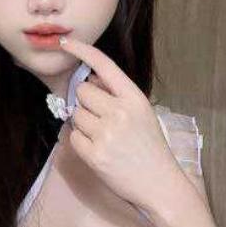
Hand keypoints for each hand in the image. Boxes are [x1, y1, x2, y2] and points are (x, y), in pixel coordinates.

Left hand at [58, 36, 190, 220]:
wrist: (160, 183)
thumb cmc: (150, 147)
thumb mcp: (142, 114)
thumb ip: (117, 96)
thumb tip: (88, 80)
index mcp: (134, 98)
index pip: (104, 65)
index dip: (82, 50)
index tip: (65, 42)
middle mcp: (120, 113)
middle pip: (83, 92)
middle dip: (86, 102)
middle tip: (100, 118)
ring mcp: (106, 134)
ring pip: (75, 114)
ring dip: (83, 123)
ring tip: (103, 137)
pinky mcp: (95, 155)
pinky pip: (73, 137)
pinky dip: (81, 142)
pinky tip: (99, 150)